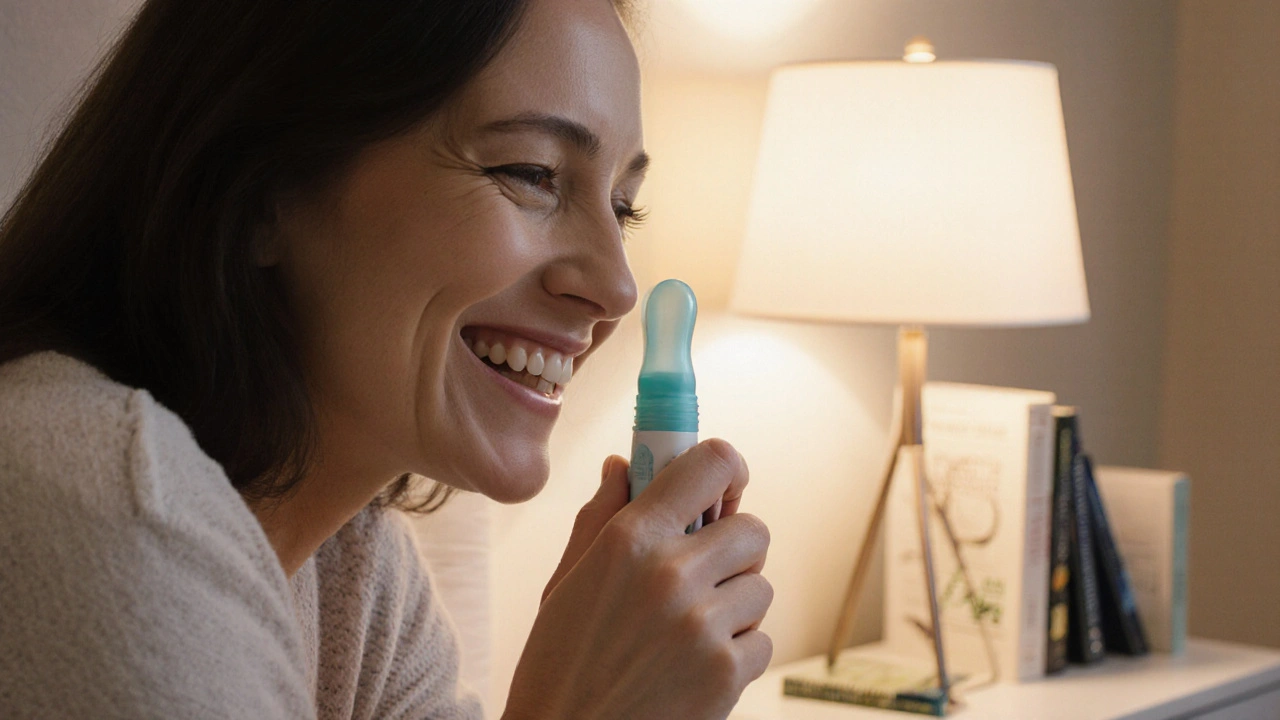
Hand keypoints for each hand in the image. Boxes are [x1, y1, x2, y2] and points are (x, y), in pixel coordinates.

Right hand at [504, 439, 772, 719]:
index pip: (712, 464)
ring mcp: (703, 626)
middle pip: (753, 529)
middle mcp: (671, 574)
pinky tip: (692, 668)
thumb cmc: (557, 665)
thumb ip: (599, 517)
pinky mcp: (726, 675)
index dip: (728, 471)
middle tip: (703, 574)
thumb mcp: (564, 583)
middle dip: (733, 549)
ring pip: (760, 588)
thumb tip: (621, 467)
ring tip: (687, 632)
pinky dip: (737, 654)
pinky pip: (761, 641)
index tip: (724, 488)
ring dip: (735, 606)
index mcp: (630, 539)